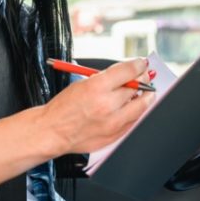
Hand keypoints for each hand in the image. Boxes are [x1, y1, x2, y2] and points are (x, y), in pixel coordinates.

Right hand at [41, 58, 155, 154]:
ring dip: (146, 97)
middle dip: (143, 80)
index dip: (139, 65)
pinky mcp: (114, 136)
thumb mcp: (82, 83)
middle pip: (137, 88)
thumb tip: (126, 74)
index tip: (142, 64)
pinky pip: (134, 122)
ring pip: (141, 106)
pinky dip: (137, 113)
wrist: (53, 131)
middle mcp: (107, 105)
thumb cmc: (63, 108)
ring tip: (145, 93)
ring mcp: (112, 123)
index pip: (128, 71)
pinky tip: (134, 107)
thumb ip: (105, 78)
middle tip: (144, 77)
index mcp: (96, 88)